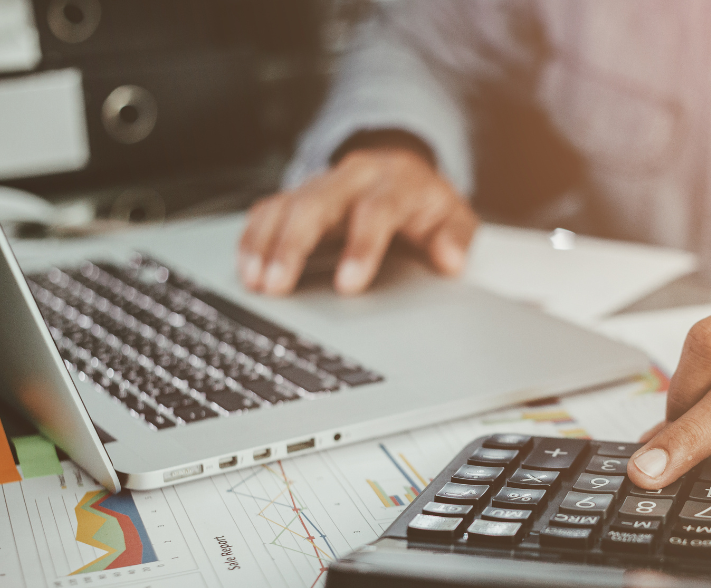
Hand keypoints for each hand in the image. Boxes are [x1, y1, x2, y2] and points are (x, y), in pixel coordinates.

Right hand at [237, 147, 477, 294]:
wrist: (404, 170)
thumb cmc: (425, 203)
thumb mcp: (453, 217)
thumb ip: (456, 238)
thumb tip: (451, 260)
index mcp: (394, 182)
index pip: (375, 211)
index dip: (360, 247)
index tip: (348, 285)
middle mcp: (353, 177)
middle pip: (316, 203)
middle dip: (293, 245)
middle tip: (277, 284)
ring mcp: (322, 183)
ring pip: (286, 205)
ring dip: (266, 243)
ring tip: (254, 280)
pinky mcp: (299, 193)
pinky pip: (269, 208)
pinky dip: (254, 236)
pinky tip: (246, 265)